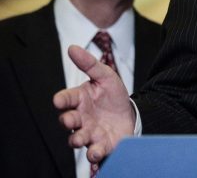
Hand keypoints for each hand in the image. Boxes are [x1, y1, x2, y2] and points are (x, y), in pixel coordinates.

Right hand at [53, 45, 135, 163]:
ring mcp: (89, 132)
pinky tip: (96, 151)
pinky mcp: (101, 145)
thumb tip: (72, 47)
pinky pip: (93, 152)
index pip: (65, 99)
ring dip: (77, 139)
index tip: (59, 100)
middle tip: (72, 119)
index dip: (61, 100)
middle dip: (67, 121)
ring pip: (76, 139)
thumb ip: (89, 64)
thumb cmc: (113, 95)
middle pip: (67, 121)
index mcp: (79, 100)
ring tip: (82, 138)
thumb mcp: (105, 76)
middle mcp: (80, 118)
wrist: (132, 113)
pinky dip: (93, 153)